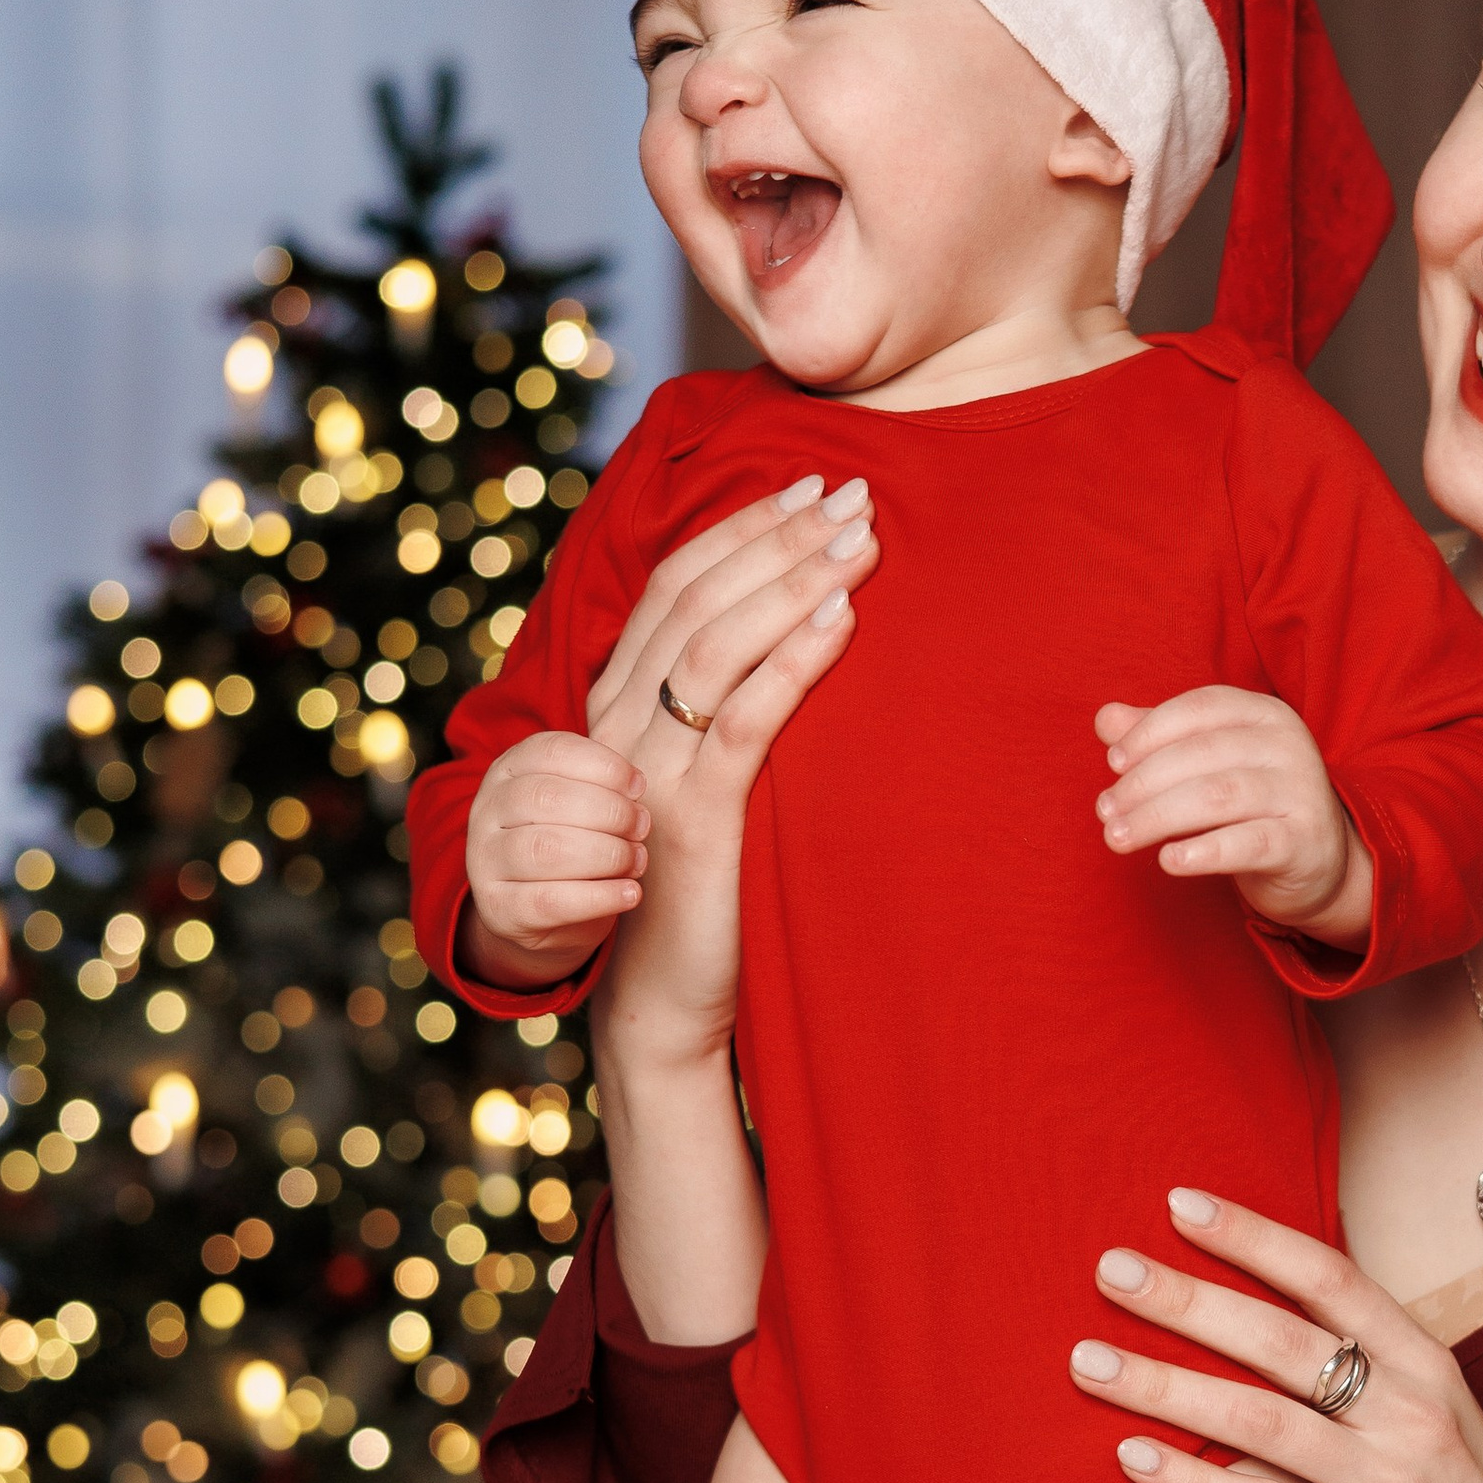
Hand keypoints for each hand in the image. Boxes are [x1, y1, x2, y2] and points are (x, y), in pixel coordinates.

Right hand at [457, 474, 879, 991]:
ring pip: (718, 646)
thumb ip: (724, 713)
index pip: (680, 587)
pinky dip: (794, 661)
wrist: (663, 997)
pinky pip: (745, 722)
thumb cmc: (699, 884)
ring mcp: (655, 770)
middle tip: (853, 491)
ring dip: (794, 581)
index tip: (809, 485)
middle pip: (699, 599)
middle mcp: (624, 725)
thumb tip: (794, 637)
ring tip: (860, 539)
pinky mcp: (695, 819)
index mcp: (622, 705)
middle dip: (779, 535)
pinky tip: (842, 620)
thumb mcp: (703, 782)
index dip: (743, 528)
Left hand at [1065, 1190, 1482, 1482]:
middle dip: (1187, 1298)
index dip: (1252, 1235)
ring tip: (1087, 1361)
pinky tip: (1129, 1459)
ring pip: (1257, 1421)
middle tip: (1107, 1268)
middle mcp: (1411, 1413)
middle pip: (1281, 1339)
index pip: (1329, 1277)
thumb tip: (1287, 1304)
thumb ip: (1373, 1365)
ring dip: (1164, 1386)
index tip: (1178, 1201)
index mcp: (1428, 1365)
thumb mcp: (1441, 1417)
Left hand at [1094, 687, 1374, 949]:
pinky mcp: (1303, 843)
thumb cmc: (1253, 805)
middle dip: (1143, 783)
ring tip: (1118, 838)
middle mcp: (1288, 745)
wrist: (1319, 864)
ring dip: (1157, 817)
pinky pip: (1247, 844)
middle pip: (1201, 754)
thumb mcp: (1208, 764)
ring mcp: (1301, 793)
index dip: (1150, 731)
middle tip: (1105, 812)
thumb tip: (1105, 719)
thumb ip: (1159, 738)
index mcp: (1264, 714)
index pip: (1199, 708)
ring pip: (1218, 797)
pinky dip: (1202, 851)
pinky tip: (1167, 860)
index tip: (1113, 763)